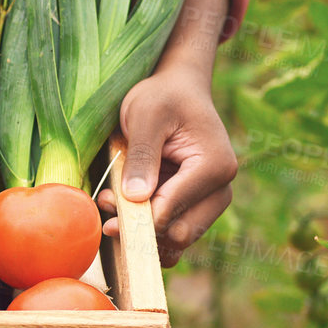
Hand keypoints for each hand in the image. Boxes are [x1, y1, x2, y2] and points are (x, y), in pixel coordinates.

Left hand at [97, 0, 237, 266]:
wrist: (177, 89)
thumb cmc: (162, 96)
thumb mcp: (145, 116)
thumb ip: (142, 156)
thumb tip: (137, 198)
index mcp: (215, 166)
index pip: (174, 210)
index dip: (139, 216)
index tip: (108, 208)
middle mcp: (221, 190)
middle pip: (180, 233)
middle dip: (140, 226)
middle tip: (106, 206)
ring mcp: (210, 201)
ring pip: (177, 239)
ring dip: (142, 230)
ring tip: (110, 204)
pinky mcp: (196, 206)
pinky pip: (174, 233)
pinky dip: (149, 230)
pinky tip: (125, 212)